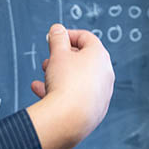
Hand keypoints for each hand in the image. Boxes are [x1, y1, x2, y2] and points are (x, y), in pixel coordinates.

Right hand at [26, 24, 114, 148]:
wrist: (69, 119)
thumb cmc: (66, 83)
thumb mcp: (57, 53)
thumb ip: (57, 38)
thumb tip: (57, 29)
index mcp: (100, 56)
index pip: (86, 37)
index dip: (68, 35)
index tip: (54, 39)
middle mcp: (105, 74)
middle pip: (83, 60)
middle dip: (63, 58)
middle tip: (48, 60)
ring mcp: (102, 94)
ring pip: (79, 79)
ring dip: (61, 75)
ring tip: (45, 76)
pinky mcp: (94, 110)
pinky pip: (77, 96)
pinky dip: (62, 92)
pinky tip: (42, 92)